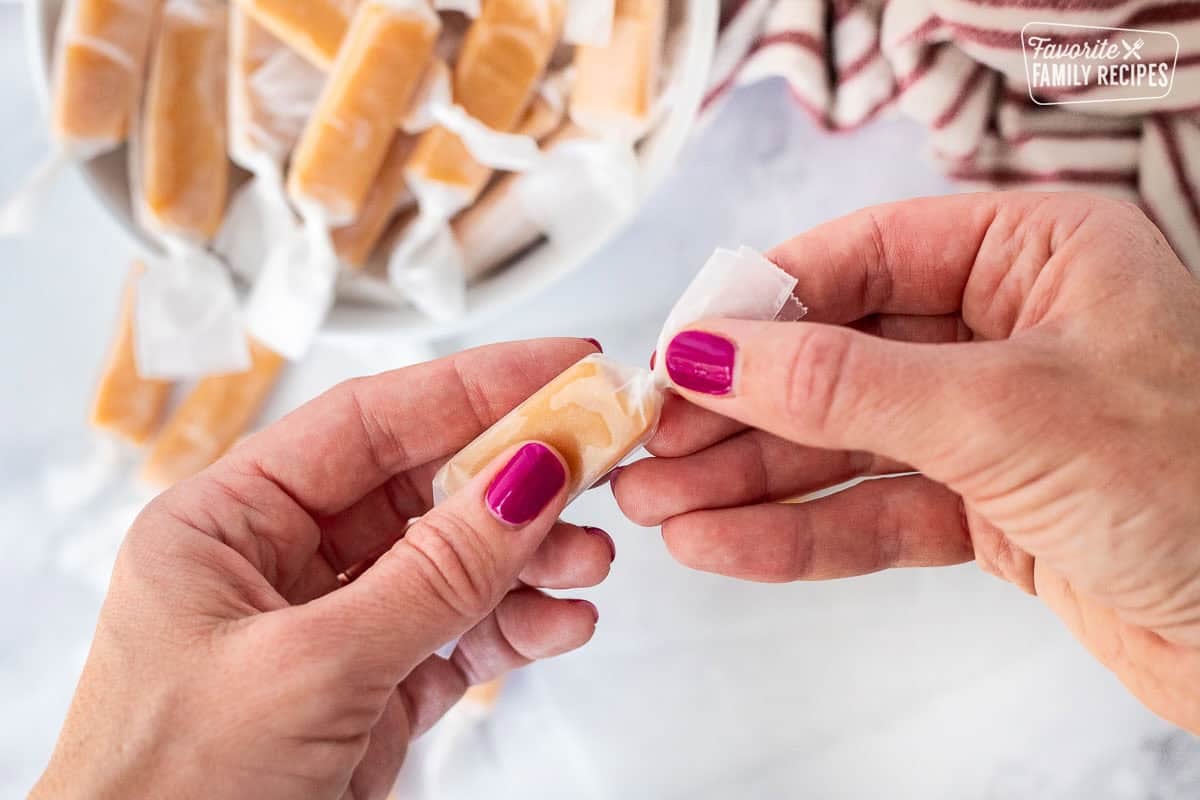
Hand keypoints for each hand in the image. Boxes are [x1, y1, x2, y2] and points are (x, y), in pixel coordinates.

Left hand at [33, 339, 614, 799]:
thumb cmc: (175, 795)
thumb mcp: (313, 666)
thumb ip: (434, 572)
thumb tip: (528, 478)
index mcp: (225, 523)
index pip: (367, 423)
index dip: (473, 388)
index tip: (562, 367)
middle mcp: (278, 563)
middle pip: (421, 486)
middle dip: (516, 478)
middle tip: (600, 460)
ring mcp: (331, 627)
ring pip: (451, 561)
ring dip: (528, 556)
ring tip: (590, 559)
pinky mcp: (372, 688)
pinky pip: (459, 633)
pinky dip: (516, 625)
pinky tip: (560, 621)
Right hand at [614, 193, 1199, 732]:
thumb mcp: (1002, 413)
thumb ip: (844, 384)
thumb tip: (711, 353)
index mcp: (1035, 255)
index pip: (859, 259)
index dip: (757, 309)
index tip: (676, 355)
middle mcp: (1008, 330)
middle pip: (836, 358)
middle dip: (739, 409)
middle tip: (651, 443)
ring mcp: (994, 424)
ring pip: (844, 443)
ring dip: (750, 478)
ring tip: (660, 505)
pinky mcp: (988, 509)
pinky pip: (875, 510)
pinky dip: (801, 533)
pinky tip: (725, 544)